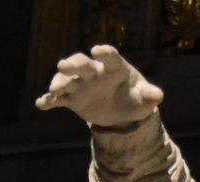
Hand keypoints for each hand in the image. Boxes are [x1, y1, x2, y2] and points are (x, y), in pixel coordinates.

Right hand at [35, 44, 162, 126]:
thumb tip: (158, 95)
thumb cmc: (134, 99)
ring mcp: (81, 85)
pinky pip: (59, 98)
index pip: (110, 57)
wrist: (121, 112)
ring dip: (60, 82)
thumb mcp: (144, 100)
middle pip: (82, 64)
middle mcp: (95, 72)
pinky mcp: (72, 99)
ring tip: (55, 89)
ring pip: (67, 80)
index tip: (98, 51)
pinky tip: (41, 104)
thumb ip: (149, 95)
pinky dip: (50, 100)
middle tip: (64, 65)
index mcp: (114, 68)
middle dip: (73, 64)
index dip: (105, 53)